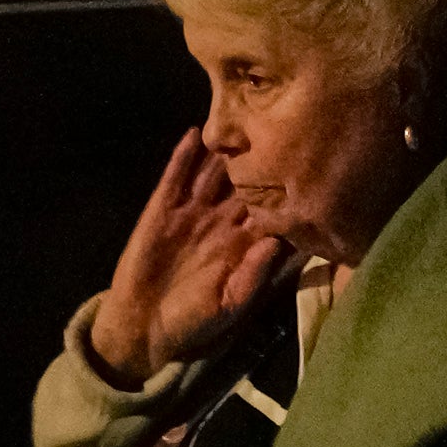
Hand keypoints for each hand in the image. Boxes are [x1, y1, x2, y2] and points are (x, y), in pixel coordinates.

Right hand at [88, 128, 286, 386]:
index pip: (269, 208)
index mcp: (243, 243)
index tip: (302, 163)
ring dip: (223, 150)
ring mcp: (191, 212)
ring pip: (211, 173)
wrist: (145, 326)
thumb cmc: (193, 321)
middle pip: (243, 182)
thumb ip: (252, 274)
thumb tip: (277, 242)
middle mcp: (221, 221)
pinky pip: (175, 178)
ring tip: (237, 120)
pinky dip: (183, 156)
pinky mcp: (162, 209)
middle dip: (257, 158)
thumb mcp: (229, 304)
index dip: (283, 188)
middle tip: (274, 126)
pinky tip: (193, 134)